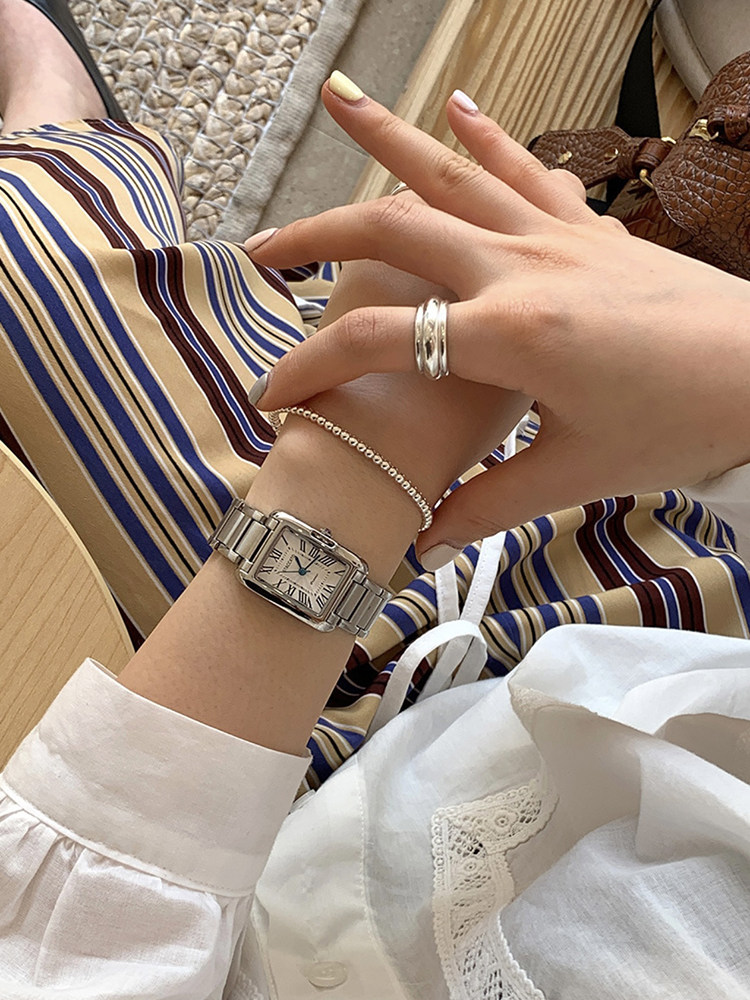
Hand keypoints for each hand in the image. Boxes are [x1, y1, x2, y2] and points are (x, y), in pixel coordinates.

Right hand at [245, 80, 749, 562]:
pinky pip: (525, 170)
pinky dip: (488, 138)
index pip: (377, 340)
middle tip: (262, 250)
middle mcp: (520, 267)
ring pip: (452, 174)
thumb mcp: (577, 473)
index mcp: (509, 334)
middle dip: (315, 237)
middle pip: (392, 232)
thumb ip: (489, 504)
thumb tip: (424, 540)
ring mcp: (555, 237)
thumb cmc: (684, 421)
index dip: (309, 369)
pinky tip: (457, 106)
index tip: (272, 396)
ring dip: (388, 138)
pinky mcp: (587, 230)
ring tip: (338, 99)